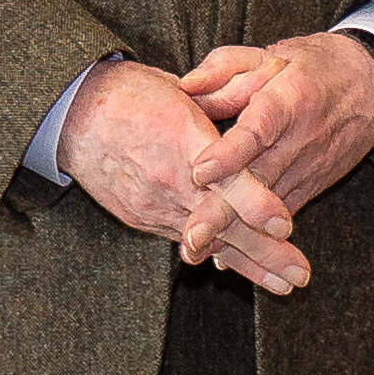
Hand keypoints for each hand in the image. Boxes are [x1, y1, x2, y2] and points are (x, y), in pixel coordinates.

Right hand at [57, 62, 309, 294]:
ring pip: (207, 241)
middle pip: (222, 222)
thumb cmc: (132, 92)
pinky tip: (241, 268)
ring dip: (248, 263)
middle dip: (264, 253)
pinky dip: (214, 252)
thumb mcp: (181, 91)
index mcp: (182, 135)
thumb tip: (260, 119)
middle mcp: (168, 177)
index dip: (255, 203)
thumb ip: (219, 107)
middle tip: (300, 276)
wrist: (72, 113)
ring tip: (284, 283)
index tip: (285, 226)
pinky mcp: (140, 217)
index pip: (224, 175)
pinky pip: (182, 238)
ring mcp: (152, 203)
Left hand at [175, 34, 373, 256]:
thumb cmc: (313, 67)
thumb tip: (186, 87)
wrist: (370, 89)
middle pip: (258, 180)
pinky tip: (223, 257)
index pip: (258, 129)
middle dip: (224, 210)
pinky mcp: (310, 188)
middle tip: (192, 234)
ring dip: (234, 233)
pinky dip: (253, 238)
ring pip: (268, 207)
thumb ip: (225, 67)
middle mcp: (299, 140)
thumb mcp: (271, 53)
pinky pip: (278, 216)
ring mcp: (307, 169)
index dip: (230, 153)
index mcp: (289, 99)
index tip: (200, 171)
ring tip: (196, 252)